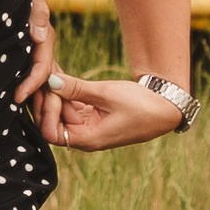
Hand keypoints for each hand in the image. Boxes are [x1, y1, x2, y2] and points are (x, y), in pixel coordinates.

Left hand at [15, 0, 57, 124]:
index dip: (31, 84)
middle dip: (48, 106)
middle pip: (49, 83)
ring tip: (42, 130)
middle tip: (44, 131)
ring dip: (43, 106)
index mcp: (44, 39)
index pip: (42, 67)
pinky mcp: (31, 55)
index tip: (16, 98)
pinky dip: (34, 96)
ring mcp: (39, 54)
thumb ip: (36, 15)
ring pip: (44, 85)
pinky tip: (29, 111)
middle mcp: (43, 49)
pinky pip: (35, 79)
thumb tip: (38, 36)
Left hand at [39, 72, 185, 151]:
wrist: (166, 108)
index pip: (51, 132)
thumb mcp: (106, 93)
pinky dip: (66, 93)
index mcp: (87, 139)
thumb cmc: (140, 105)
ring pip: (62, 112)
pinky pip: (73, 106)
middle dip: (47, 99)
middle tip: (43, 74)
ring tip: (49, 70)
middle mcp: (85, 136)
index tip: (50, 89)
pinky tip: (60, 75)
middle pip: (53, 122)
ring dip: (55, 94)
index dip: (46, 112)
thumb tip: (50, 81)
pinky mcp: (94, 116)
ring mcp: (89, 126)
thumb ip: (76, 88)